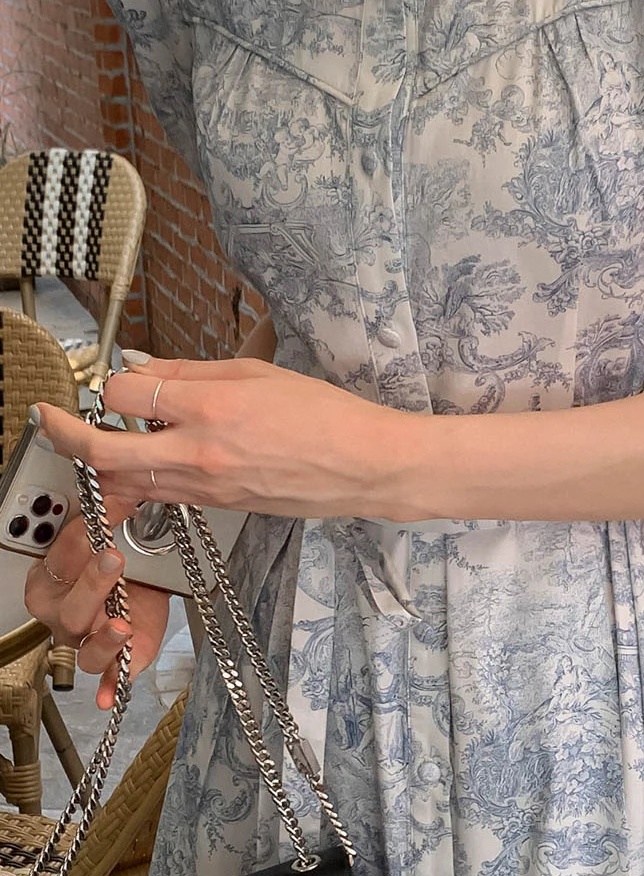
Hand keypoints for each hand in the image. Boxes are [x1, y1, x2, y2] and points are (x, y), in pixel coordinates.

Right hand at [23, 511, 171, 709]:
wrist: (142, 582)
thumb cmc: (118, 559)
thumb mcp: (112, 534)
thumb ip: (108, 515)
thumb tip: (116, 480)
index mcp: (49, 578)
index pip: (61, 557)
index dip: (84, 535)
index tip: (112, 509)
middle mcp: (62, 614)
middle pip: (70, 607)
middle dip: (92, 583)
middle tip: (113, 558)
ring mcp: (85, 640)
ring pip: (85, 650)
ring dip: (105, 640)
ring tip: (122, 625)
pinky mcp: (116, 660)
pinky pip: (109, 680)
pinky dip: (110, 689)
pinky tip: (109, 696)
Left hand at [32, 355, 421, 519]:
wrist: (364, 466)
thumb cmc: (326, 415)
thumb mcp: (256, 373)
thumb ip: (191, 372)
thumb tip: (143, 369)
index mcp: (211, 407)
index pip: (126, 391)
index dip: (113, 381)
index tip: (116, 375)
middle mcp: (200, 452)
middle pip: (104, 450)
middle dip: (64, 434)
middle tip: (47, 419)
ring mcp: (206, 485)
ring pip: (127, 480)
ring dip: (102, 461)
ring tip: (95, 439)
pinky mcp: (217, 505)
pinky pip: (161, 492)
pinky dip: (142, 476)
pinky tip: (147, 458)